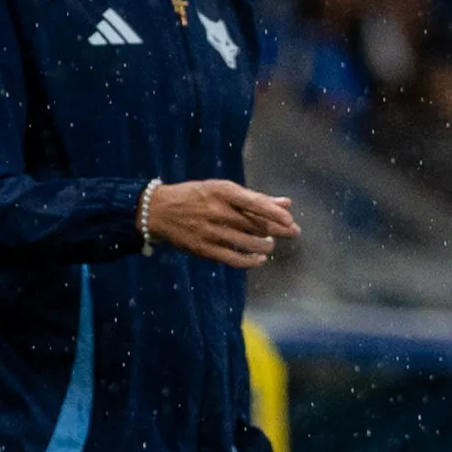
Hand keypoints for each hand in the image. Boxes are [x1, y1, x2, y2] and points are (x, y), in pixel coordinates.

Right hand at [146, 180, 298, 266]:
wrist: (157, 211)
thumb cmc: (195, 196)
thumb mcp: (221, 190)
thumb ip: (254, 197)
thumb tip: (287, 203)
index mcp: (222, 191)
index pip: (255, 203)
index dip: (275, 213)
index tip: (290, 220)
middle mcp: (217, 211)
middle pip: (255, 224)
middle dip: (278, 230)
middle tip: (293, 233)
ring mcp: (210, 232)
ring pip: (248, 243)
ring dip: (265, 246)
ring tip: (270, 244)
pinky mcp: (204, 249)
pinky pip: (234, 259)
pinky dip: (251, 261)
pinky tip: (259, 259)